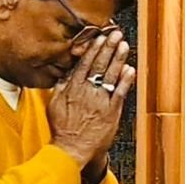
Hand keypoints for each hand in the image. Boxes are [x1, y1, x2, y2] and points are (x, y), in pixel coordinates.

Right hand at [49, 32, 134, 167]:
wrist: (71, 149)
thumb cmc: (62, 129)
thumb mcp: (54, 104)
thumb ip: (61, 87)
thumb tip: (64, 73)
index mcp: (72, 88)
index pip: (84, 63)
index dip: (93, 49)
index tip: (99, 37)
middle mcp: (86, 92)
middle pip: (98, 65)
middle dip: (107, 48)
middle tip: (115, 34)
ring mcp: (100, 101)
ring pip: (110, 75)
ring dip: (118, 59)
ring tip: (124, 45)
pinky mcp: (111, 112)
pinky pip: (120, 93)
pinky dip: (126, 81)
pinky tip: (130, 69)